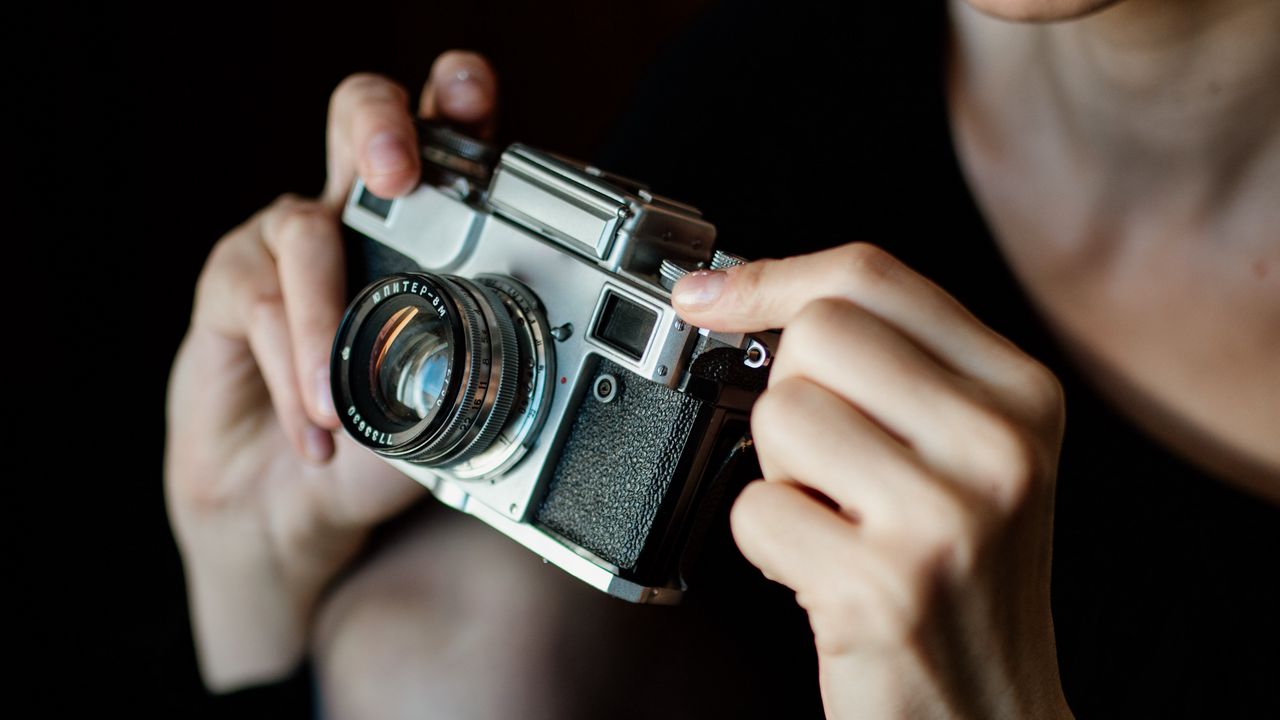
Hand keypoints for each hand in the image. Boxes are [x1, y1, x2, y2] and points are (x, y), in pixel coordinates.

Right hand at [165, 51, 498, 690]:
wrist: (295, 515)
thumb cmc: (375, 451)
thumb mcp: (442, 414)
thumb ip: (473, 379)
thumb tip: (516, 367)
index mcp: (421, 234)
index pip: (443, 144)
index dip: (456, 103)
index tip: (470, 102)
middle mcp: (352, 219)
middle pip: (359, 118)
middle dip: (380, 127)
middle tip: (398, 173)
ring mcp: (286, 245)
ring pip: (304, 234)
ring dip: (326, 330)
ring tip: (342, 412)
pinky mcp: (227, 288)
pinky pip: (257, 306)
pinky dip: (291, 374)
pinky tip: (315, 431)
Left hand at [672, 244, 1072, 718]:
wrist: (992, 717)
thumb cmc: (960, 579)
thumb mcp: (965, 454)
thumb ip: (886, 365)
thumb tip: (728, 291)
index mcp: (1022, 394)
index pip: (872, 276)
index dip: (772, 276)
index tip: (710, 295)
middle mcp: (999, 445)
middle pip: (817, 333)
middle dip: (791, 394)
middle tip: (830, 464)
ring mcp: (947, 516)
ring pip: (780, 415)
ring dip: (781, 474)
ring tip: (838, 521)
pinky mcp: (885, 585)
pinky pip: (755, 510)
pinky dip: (769, 544)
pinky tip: (824, 570)